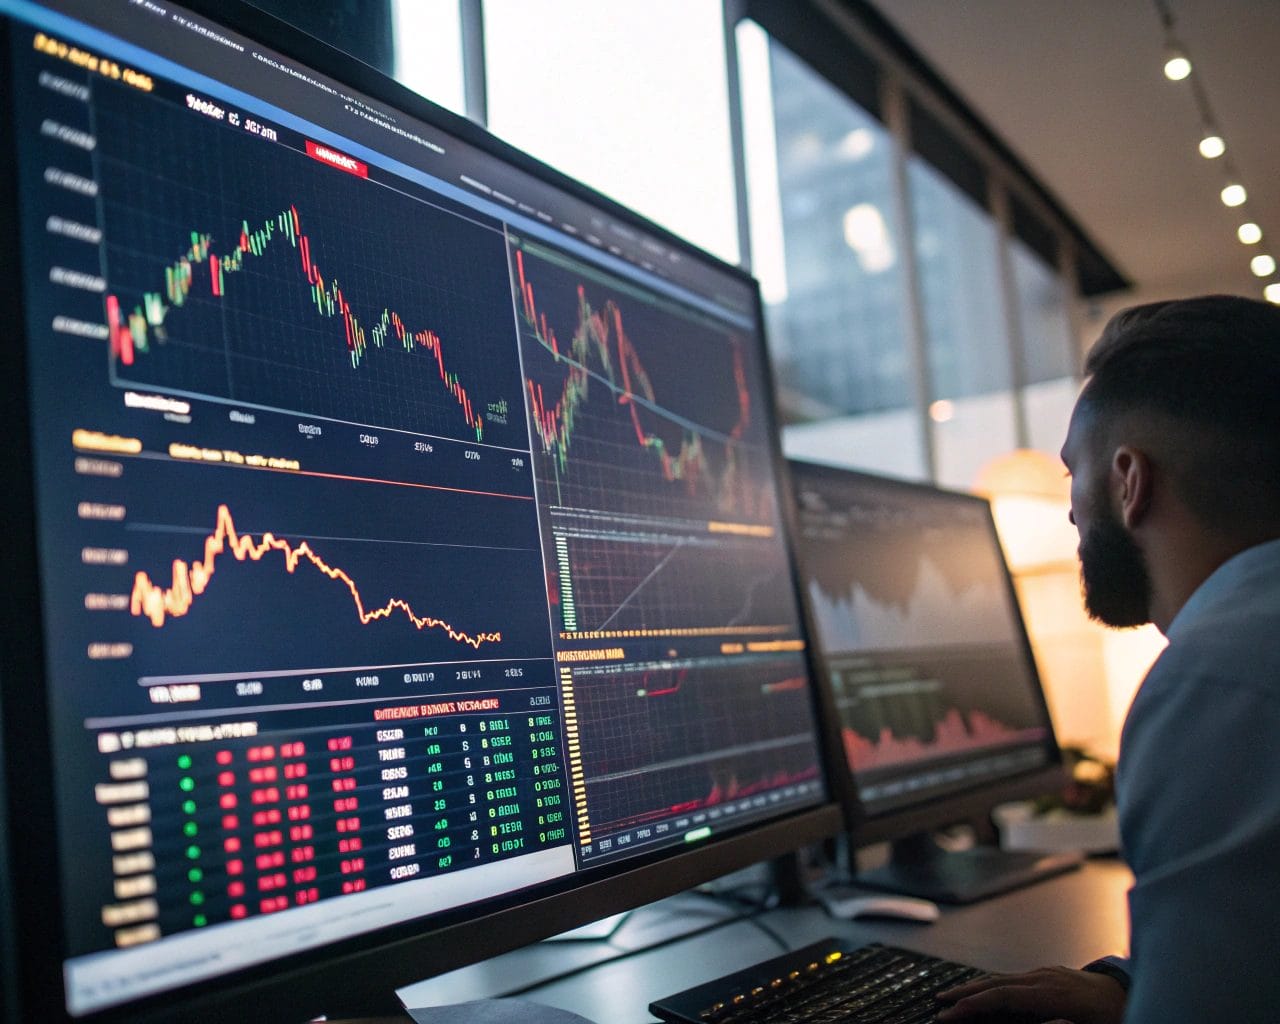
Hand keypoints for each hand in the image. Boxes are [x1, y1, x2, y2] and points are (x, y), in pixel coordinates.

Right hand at [935, 966, 1125, 1023]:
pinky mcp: (1051, 974)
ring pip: (1002, 978)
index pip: (1003, 996)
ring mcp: (1048, 973)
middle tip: (938, 1004)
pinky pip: (1014, 978)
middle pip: (997, 983)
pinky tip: (983, 991)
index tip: (951, 1015)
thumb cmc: (1118, 1016)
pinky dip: (992, 985)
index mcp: (1055, 993)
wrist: (1135, 993)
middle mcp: (1047, 977)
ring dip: (975, 987)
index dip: (974, 1005)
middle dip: (965, 993)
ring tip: (952, 997)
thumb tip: (1017, 1016)